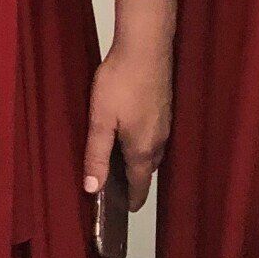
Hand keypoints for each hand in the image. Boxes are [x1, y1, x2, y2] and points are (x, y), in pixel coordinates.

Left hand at [83, 0, 177, 213]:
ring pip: (152, 152)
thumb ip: (96, 156)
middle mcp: (159, 140)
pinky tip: (130, 130)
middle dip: (132, 181)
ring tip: (118, 160)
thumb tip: (92, 188)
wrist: (146, 46)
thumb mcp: (100, 120)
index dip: (130, 201)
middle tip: (113, 185)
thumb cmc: (121, 81)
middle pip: (146, 170)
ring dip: (138, 160)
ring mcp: (165, 123)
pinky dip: (143, 142)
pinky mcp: (165, 108)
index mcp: (142, 149)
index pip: (139, 186)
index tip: (123, 211)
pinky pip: (156, 135)